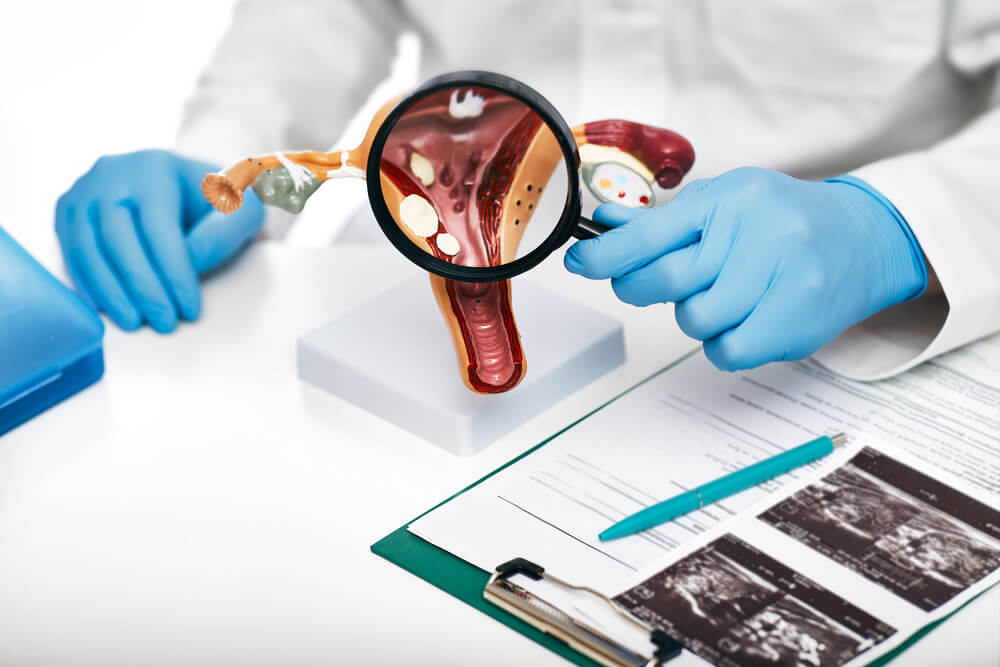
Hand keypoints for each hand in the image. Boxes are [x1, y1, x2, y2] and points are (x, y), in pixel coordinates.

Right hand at [55, 150, 263, 331]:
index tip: (190, 310)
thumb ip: (225, 231)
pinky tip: (109, 310)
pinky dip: (89, 285)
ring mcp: (82, 193)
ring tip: (136, 323)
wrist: (184, 183)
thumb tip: (189, 262)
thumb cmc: (216, 201)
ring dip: (111, 292)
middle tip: (165, 323)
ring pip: (87, 249)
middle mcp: (110, 175)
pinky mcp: (66, 213)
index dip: (173, 273)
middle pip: (118, 239)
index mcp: (154, 168)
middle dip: (142, 287)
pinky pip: (71, 254)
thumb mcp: (241, 208)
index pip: (159, 228)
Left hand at [565, 167, 926, 370]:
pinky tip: (744, 320)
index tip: (577, 264)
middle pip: (665, 280)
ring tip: (726, 295)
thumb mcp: (726, 202)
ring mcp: (780, 277)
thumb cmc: (784, 222)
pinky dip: (723, 343)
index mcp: (729, 200)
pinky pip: (726, 350)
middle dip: (645, 287)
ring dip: (696, 316)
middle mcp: (755, 233)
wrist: (865, 239)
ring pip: (694, 320)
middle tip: (659, 283)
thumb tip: (604, 226)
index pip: (650, 233)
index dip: (604, 256)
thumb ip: (665, 221)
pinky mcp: (795, 321)